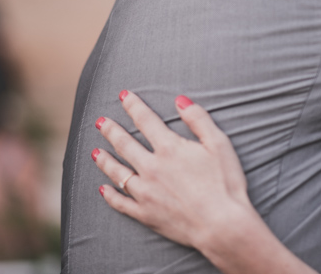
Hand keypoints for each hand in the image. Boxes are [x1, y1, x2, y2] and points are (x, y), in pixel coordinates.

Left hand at [92, 92, 254, 249]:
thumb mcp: (219, 144)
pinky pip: (121, 203)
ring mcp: (146, 193)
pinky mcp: (145, 214)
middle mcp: (152, 168)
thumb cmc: (225, 184)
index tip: (123, 95)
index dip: (133, 105)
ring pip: (117, 172)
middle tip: (100, 121)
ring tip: (95, 152)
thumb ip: (198, 119)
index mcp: (169, 148)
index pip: (145, 120)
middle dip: (111, 130)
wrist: (222, 226)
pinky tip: (103, 189)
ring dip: (104, 160)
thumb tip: (180, 100)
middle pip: (125, 144)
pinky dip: (110, 195)